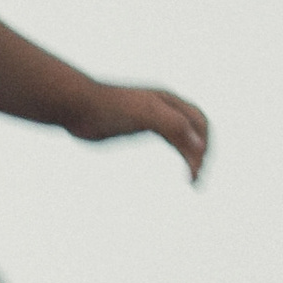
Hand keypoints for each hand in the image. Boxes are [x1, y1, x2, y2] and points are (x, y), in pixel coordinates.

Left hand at [73, 83, 211, 182]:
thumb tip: (200, 146)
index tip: (195, 171)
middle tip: (197, 181)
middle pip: (195, 130)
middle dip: (201, 153)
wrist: (77, 105)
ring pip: (182, 136)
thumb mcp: (145, 113)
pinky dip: (178, 151)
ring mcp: (152, 116)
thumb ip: (174, 125)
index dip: (204, 145)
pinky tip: (175, 165)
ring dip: (191, 156)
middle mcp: (165, 106)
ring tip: (192, 180)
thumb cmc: (110, 108)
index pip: (200, 123)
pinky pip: (168, 138)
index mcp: (169, 100)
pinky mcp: (139, 126)